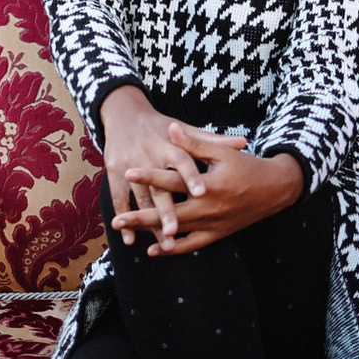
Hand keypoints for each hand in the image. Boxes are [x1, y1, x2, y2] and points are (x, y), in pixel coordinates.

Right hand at [99, 87, 205, 246]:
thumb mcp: (185, 128)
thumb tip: (243, 142)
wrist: (125, 115)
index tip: (201, 193)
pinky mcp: (115, 174)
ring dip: (149, 223)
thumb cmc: (160, 126)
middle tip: (175, 231)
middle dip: (166, 211)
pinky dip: (125, 219)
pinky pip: (119, 200)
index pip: (182, 161)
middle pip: (159, 187)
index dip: (191, 177)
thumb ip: (211, 140)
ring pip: (141, 199)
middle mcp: (149, 157)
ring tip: (164, 243)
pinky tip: (131, 240)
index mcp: (168, 145)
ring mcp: (130, 167)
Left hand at [109, 116, 303, 257]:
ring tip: (128, 234)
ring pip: (176, 232)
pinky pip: (191, 246)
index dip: (150, 176)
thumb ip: (193, 143)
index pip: (173, 180)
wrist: (273, 190)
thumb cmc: (246, 166)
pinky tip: (154, 251)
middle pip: (169, 213)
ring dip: (151, 233)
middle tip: (117, 221)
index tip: (128, 172)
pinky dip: (172, 249)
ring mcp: (212, 224)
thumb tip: (170, 128)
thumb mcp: (221, 152)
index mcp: (209, 184)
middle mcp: (208, 208)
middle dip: (141, 217)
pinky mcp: (216, 235)